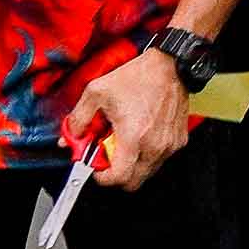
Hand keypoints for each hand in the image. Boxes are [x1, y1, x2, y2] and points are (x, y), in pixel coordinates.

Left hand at [68, 48, 191, 191]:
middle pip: (133, 182)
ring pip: (147, 172)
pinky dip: (148, 154)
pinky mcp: (178, 140)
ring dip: (133, 164)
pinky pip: (160, 159)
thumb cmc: (139, 77)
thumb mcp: (97, 92)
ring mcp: (168, 144)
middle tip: (109, 156)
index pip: (118, 177)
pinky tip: (141, 135)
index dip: (102, 178)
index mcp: (133, 137)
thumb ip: (79, 118)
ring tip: (125, 142)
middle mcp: (154, 145)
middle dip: (117, 174)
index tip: (97, 168)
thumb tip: (70, 135)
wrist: (170, 66)